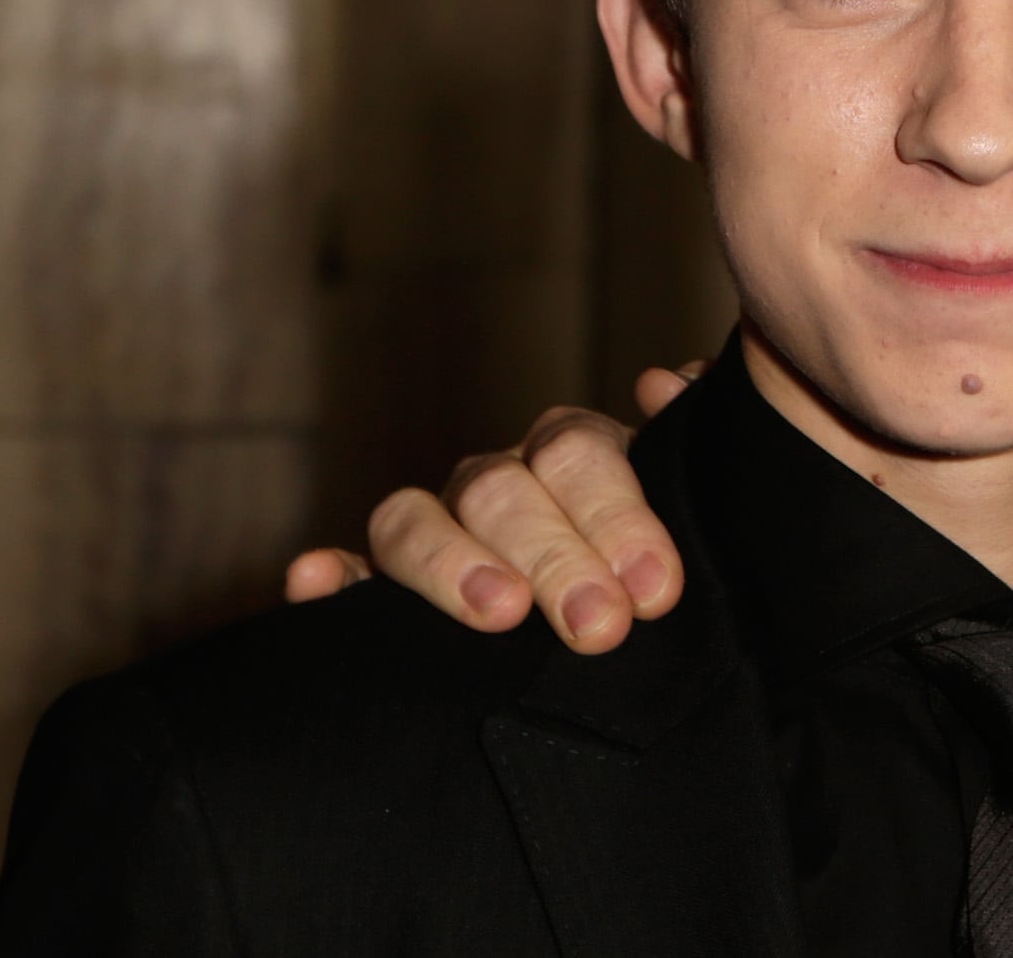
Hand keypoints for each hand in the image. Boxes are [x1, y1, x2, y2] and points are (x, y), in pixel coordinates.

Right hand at [282, 363, 703, 652]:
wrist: (632, 629)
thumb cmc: (661, 567)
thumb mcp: (697, 506)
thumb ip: (687, 440)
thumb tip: (671, 383)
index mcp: (573, 455)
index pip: (579, 456)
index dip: (617, 518)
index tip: (654, 588)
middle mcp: (501, 484)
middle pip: (502, 491)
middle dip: (554, 558)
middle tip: (600, 625)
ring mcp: (439, 535)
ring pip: (415, 520)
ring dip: (451, 564)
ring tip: (499, 614)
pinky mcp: (384, 592)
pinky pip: (347, 574)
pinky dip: (329, 577)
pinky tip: (315, 581)